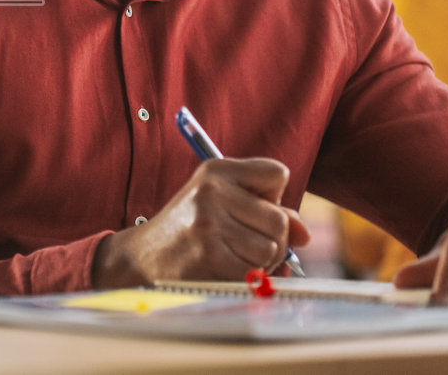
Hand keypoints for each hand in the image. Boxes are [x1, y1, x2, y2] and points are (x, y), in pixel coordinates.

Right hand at [92, 158, 308, 287]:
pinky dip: (246, 277)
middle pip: (279, 220)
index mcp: (217, 170)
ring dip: (260, 262)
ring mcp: (209, 223)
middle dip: (272, 239)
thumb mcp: (223, 203)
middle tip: (244, 241)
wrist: (143, 257)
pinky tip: (224, 269)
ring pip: (270, 250)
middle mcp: (212, 191)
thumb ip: (268, 210)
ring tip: (233, 255)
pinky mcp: (209, 255)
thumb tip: (304, 236)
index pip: (278, 173)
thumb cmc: (190, 228)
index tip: (249, 207)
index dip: (272, 196)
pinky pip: (254, 272)